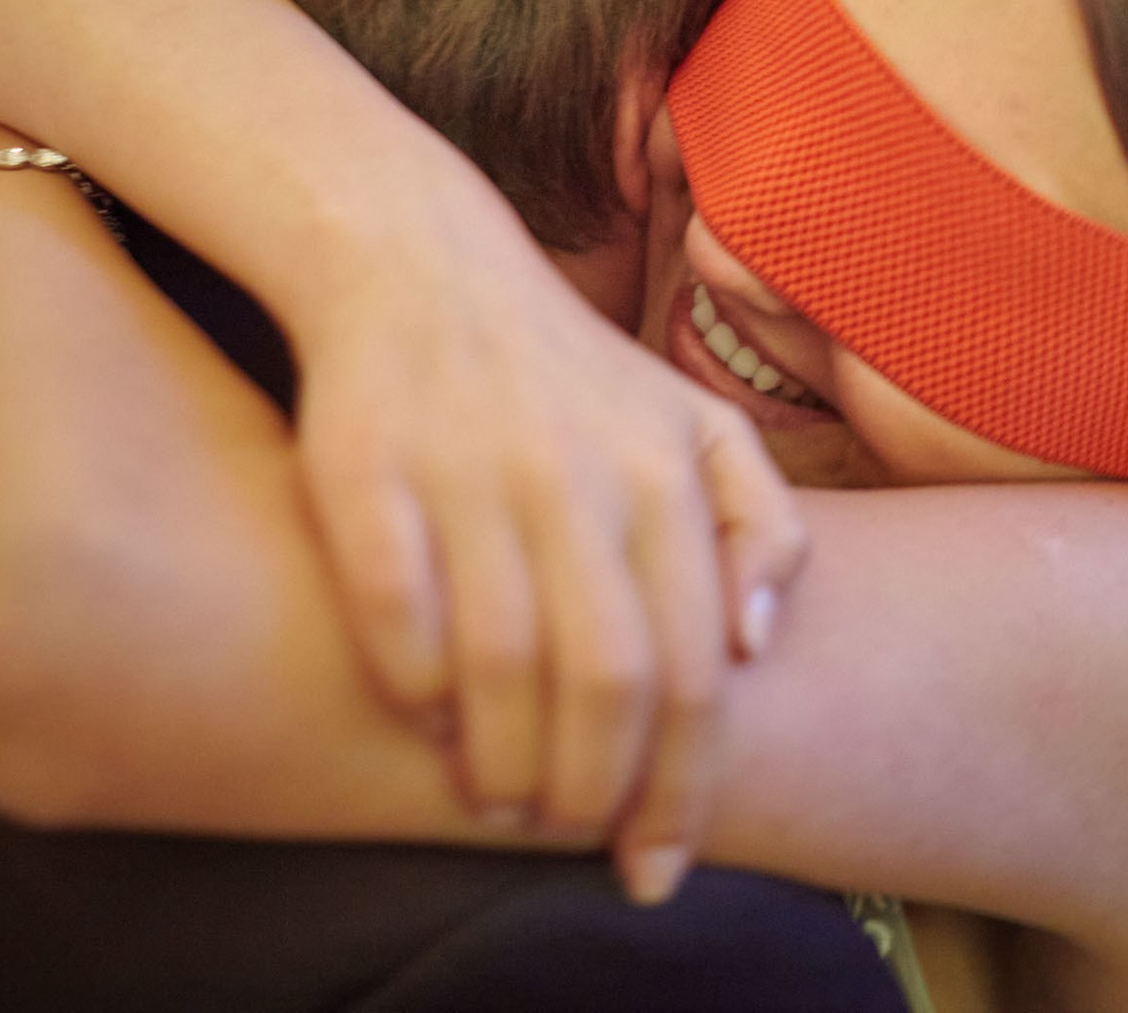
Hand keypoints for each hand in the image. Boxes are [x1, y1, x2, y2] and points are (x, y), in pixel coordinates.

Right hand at [287, 214, 807, 903]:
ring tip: (499, 803)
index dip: (681, 789)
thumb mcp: (696, 420)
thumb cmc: (572, 375)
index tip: (659, 865)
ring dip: (500, 763)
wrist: (418, 262)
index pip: (699, 670)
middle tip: (573, 837)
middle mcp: (579, 475)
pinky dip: (410, 689)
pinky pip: (393, 614)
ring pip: (500, 665)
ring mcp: (472, 471)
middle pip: (607, 681)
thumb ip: (760, 521)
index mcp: (668, 473)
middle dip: (593, 792)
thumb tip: (759, 646)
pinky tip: (426, 722)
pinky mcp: (368, 470)